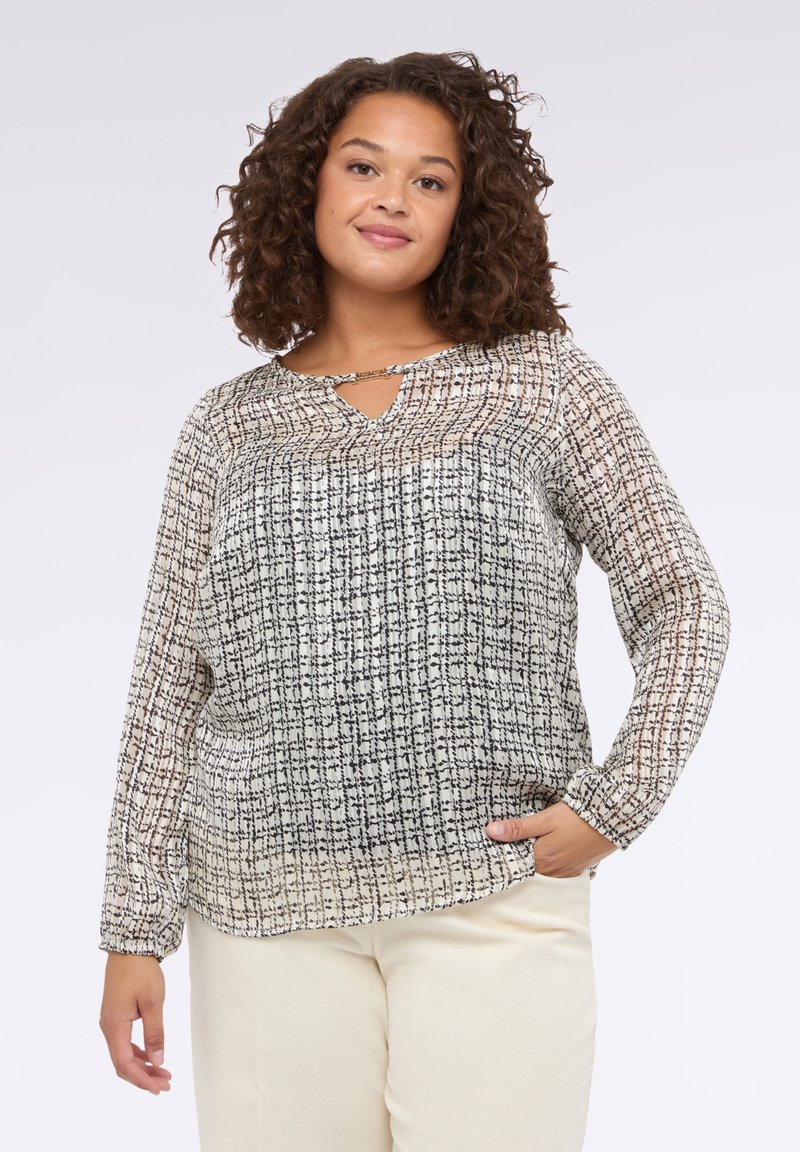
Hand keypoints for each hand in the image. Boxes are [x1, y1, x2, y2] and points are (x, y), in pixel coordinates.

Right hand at [99, 953, 171, 1093]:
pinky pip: (124, 1042)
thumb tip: (157, 1060)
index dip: (141, 1079)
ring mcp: (111, 1021)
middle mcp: (108, 1027)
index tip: (159, 1087)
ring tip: (163, 1073)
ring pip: (123, 1053)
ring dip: (142, 1065)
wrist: (130, 946)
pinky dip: (138, 1052)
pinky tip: (152, 1055)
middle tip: (165, 1084)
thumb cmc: (141, 971)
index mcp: (114, 1026)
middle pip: (122, 1063)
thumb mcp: (153, 1002)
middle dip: (143, 1076)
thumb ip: (155, 1033)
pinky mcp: (116, 1015)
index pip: (124, 1064)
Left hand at [485, 802, 617, 876]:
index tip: (492, 849)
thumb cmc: (577, 818)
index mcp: (542, 860)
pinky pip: (558, 872)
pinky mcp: (578, 869)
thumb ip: (518, 828)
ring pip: (543, 872)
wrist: (611, 820)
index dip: (504, 856)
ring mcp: (567, 872)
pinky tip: (548, 853)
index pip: (514, 864)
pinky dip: (551, 865)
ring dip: (535, 863)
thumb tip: (491, 832)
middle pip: (529, 869)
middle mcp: (553, 872)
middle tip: (505, 848)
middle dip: (518, 860)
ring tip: (524, 849)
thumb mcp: (545, 819)